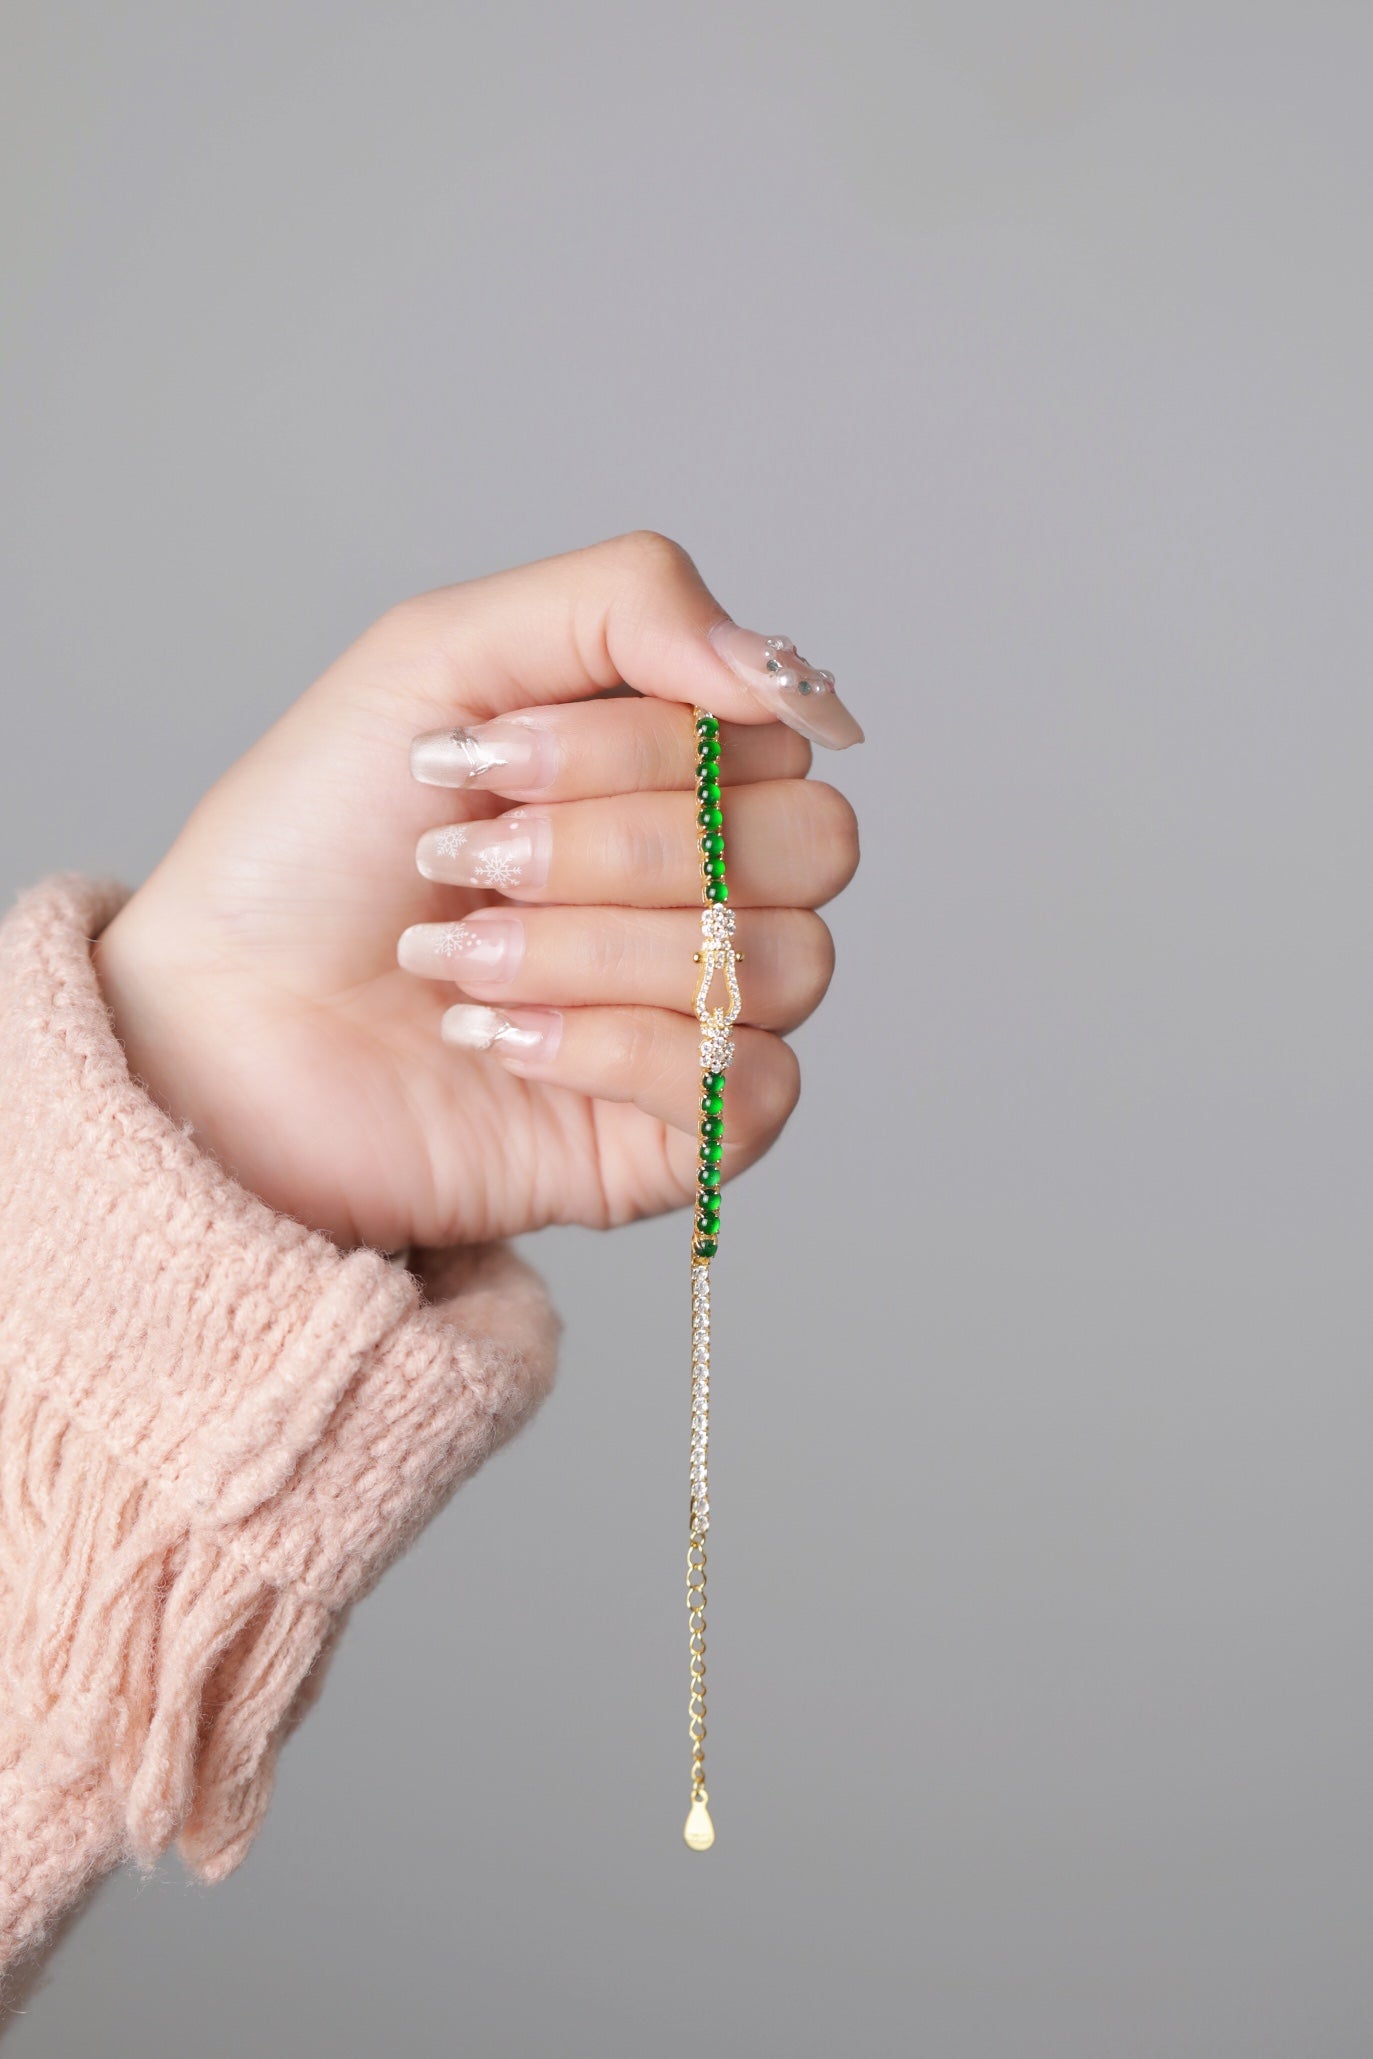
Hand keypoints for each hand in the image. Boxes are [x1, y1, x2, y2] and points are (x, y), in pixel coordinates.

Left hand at [92, 533, 862, 1250]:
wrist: (215, 1020)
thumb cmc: (311, 843)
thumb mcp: (440, 653)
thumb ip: (628, 602)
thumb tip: (784, 668)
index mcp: (672, 768)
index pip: (775, 738)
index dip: (639, 749)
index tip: (484, 760)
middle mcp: (707, 885)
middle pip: (811, 845)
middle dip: (618, 848)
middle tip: (475, 860)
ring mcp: (699, 1012)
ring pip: (779, 965)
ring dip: (590, 951)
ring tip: (459, 959)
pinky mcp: (674, 1132)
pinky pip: (748, 1089)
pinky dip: (607, 1053)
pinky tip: (497, 1040)